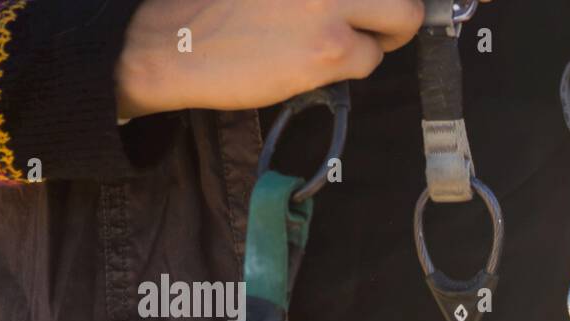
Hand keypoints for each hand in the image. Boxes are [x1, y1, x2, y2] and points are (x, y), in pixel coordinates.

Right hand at [115, 0, 425, 118]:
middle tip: (376, 21)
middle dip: (395, 8)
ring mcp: (328, 4)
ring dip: (382, 34)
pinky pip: (370, 59)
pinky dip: (352, 65)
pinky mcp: (329, 49)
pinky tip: (317, 61)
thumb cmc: (207, 3)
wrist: (169, 45)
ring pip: (401, 19)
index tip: (364, 5)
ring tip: (348, 41)